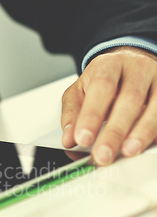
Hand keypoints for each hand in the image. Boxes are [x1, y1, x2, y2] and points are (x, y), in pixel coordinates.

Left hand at [61, 46, 156, 164]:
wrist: (130, 62)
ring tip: (128, 151)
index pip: (102, 87)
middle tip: (103, 154)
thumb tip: (69, 139)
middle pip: (130, 99)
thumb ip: (73, 113)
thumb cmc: (104, 79)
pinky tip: (150, 144)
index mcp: (109, 65)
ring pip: (155, 106)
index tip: (83, 138)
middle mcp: (136, 68)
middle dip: (115, 131)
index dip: (92, 115)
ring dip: (142, 132)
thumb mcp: (81, 90)